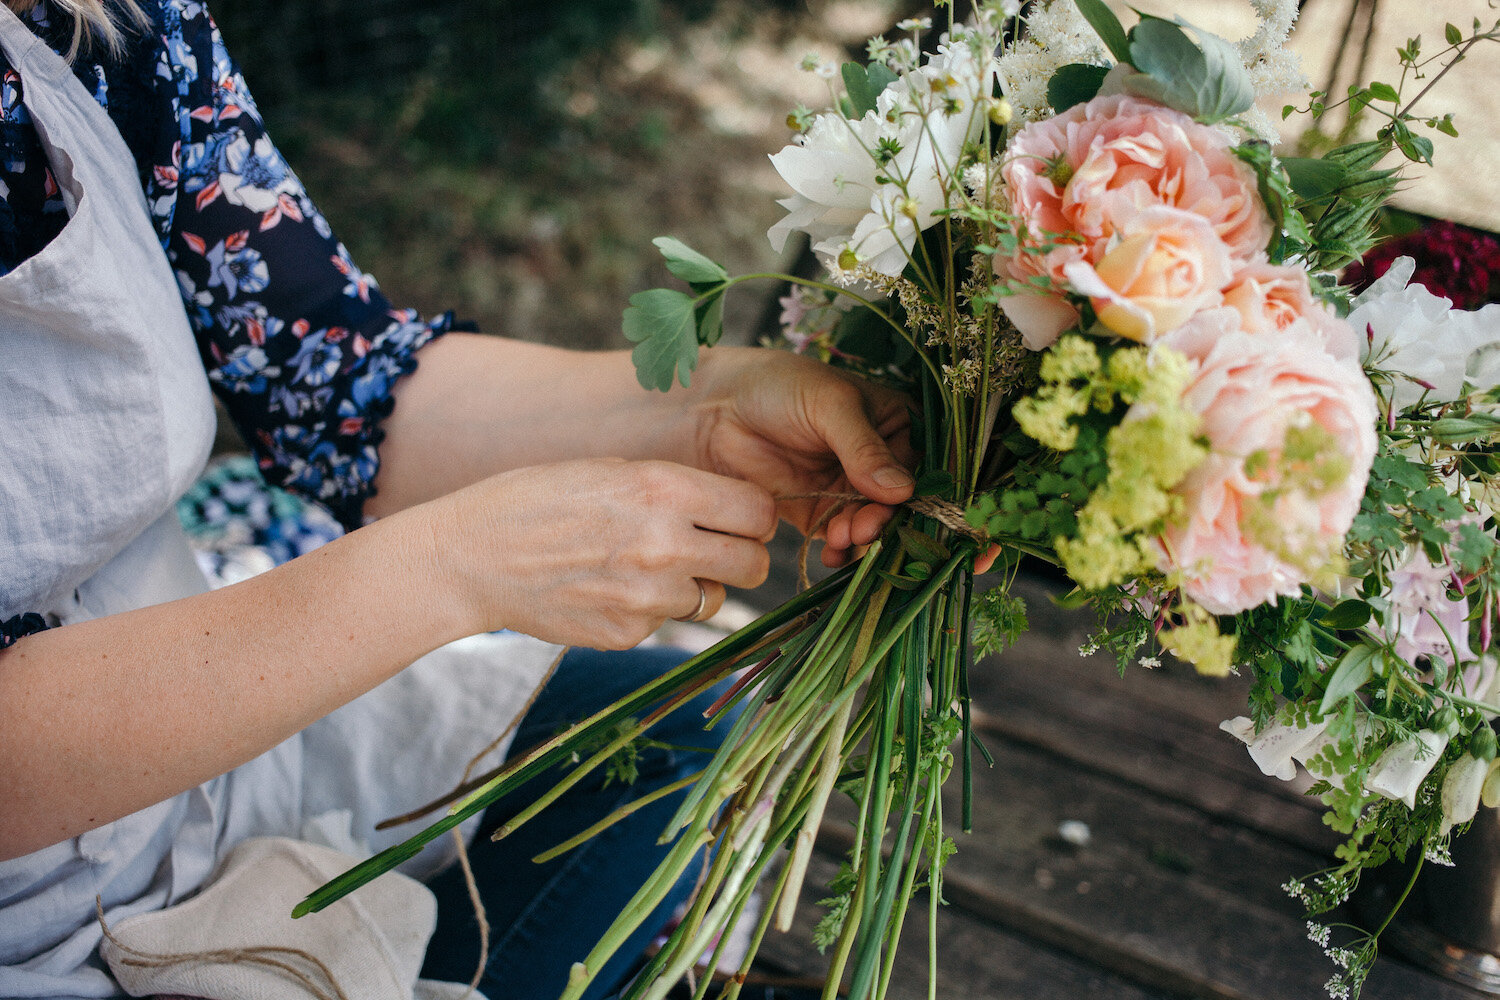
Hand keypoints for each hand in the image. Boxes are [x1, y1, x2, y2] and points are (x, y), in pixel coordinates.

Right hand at [434, 458, 776, 648]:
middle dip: (742, 557)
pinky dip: (650, 610)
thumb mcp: (613, 471)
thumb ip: (677, 491)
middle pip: (754, 564)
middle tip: (714, 550)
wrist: (474, 556)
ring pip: (713, 598)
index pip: (758, 512)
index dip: (753, 517)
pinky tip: (608, 589)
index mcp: (664, 489)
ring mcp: (649, 597)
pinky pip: (667, 623)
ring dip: (693, 585)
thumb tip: (735, 514)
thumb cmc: (541, 500)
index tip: (739, 519)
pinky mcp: (629, 634)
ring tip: (643, 567)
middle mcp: (666, 544)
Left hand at [688, 349, 916, 566]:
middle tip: (860, 530)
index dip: (908, 491)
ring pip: (869, 523)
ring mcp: (849, 487)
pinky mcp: (819, 510)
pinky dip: (839, 548)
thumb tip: (902, 490)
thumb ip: (864, 448)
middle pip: (896, 502)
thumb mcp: (830, 407)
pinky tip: (830, 552)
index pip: (916, 465)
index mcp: (896, 424)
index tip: (890, 507)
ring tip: (839, 538)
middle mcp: (879, 459)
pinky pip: (839, 536)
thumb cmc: (781, 387)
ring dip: (860, 538)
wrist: (718, 405)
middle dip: (881, 520)